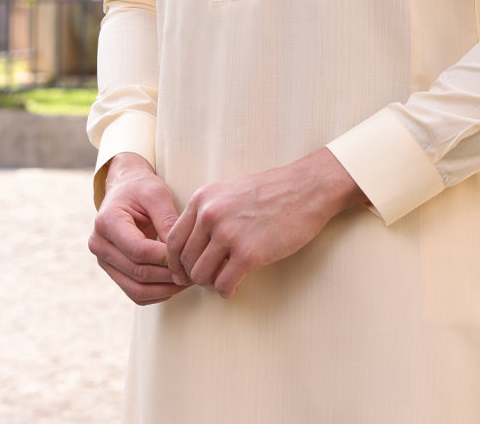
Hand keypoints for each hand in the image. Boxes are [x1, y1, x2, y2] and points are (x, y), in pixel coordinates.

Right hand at [88, 153, 189, 305]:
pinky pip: (135, 292)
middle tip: (194, 272)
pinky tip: (176, 284)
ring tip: (188, 281)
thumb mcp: (157, 194)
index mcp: (107, 222)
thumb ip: (167, 220)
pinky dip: (157, 293)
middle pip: (137, 272)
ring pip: (135, 289)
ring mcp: (104, 261)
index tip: (188, 257)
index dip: (165, 257)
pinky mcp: (113, 271)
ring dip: (165, 289)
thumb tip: (180, 251)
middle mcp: (100, 244)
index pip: (138, 250)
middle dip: (168, 275)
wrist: (125, 189)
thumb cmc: (142, 188)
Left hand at [166, 148, 365, 297]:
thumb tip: (190, 248)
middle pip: (184, 260)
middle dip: (193, 275)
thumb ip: (207, 214)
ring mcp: (229, 234)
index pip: (172, 239)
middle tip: (207, 279)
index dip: (174, 262)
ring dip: (209, 284)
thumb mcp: (229, 192)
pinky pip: (223, 284)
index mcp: (203, 198)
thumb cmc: (271, 192)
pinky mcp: (249, 254)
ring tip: (223, 281)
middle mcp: (210, 214)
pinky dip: (226, 291)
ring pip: (201, 276)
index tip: (183, 272)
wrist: (307, 189)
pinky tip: (235, 286)